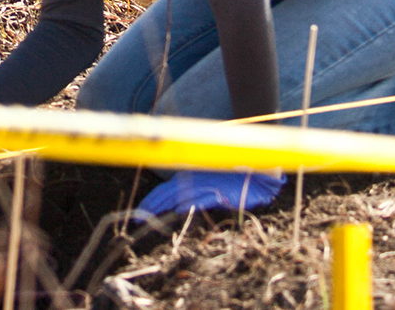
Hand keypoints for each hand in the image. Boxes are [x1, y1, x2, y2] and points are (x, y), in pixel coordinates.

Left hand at [139, 169, 285, 215]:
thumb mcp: (208, 183)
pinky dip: (189, 204)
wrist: (256, 176)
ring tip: (149, 216)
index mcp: (189, 176)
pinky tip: (178, 210)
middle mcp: (194, 180)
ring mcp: (206, 186)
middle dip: (150, 205)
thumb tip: (176, 206)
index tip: (140, 211)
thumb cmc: (231, 179)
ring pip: (179, 195)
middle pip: (166, 192)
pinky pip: (201, 199)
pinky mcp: (219, 192)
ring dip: (163, 206)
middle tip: (138, 217)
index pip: (164, 189)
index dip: (151, 200)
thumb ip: (192, 191)